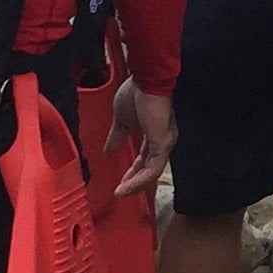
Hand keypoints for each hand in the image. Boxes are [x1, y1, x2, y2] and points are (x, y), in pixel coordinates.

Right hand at [110, 78, 174, 199]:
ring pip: (152, 172)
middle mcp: (163, 140)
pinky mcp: (163, 144)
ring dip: (135, 184)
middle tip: (120, 192)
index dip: (133, 172)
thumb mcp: (121, 119)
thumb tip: (108, 151)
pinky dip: (139, 179)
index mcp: (154, 135)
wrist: (146, 79)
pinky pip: (152, 169)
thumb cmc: (136, 93)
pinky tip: (126, 186)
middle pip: (149, 168)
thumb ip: (117, 136)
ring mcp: (164, 143)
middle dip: (134, 181)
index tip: (120, 182)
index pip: (145, 159)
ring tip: (121, 193)